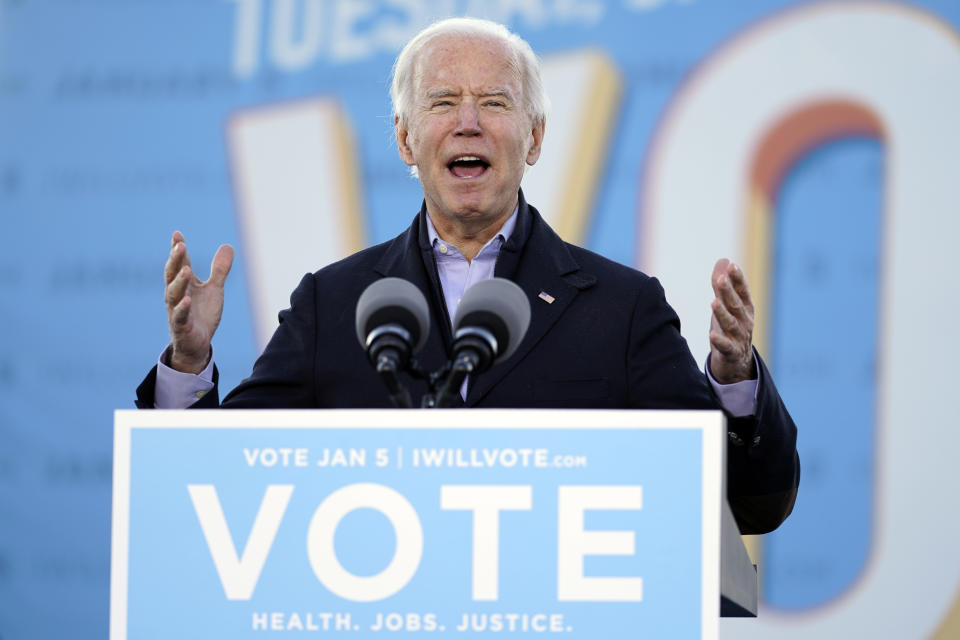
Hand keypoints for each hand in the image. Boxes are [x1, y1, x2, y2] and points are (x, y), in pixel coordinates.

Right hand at [164, 231, 233, 372]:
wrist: (198, 343)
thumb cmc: (202, 314)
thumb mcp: (214, 289)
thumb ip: (219, 269)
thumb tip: (227, 245)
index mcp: (184, 284)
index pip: (179, 263)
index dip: (177, 249)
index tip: (177, 234)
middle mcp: (177, 295)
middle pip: (173, 275)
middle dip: (176, 260)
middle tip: (180, 245)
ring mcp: (177, 310)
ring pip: (174, 294)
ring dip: (179, 282)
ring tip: (186, 270)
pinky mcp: (181, 326)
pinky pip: (179, 316)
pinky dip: (181, 308)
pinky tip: (186, 300)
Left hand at [708, 258, 756, 383]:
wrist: (737, 363)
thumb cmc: (731, 328)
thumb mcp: (727, 306)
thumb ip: (723, 285)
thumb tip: (724, 259)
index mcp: (745, 308)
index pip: (742, 291)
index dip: (738, 279)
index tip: (732, 265)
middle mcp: (744, 321)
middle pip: (736, 305)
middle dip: (729, 291)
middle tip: (721, 279)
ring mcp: (739, 337)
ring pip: (730, 324)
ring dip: (723, 313)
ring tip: (714, 302)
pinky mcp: (731, 353)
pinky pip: (726, 347)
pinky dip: (720, 341)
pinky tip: (712, 335)